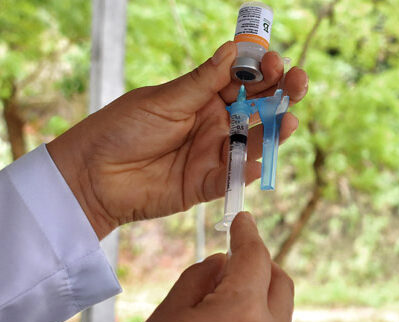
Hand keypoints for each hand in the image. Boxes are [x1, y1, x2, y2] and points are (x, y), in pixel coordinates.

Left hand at [47, 42, 308, 238]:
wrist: (92, 175)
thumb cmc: (121, 129)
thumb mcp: (163, 100)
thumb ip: (202, 82)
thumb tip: (232, 50)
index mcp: (203, 99)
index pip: (242, 82)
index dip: (261, 71)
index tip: (275, 61)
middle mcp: (215, 126)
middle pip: (257, 111)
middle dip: (280, 97)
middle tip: (298, 83)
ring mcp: (214, 155)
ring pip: (252, 144)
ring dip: (272, 132)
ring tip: (288, 120)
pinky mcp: (207, 185)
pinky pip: (233, 178)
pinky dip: (247, 171)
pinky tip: (260, 161)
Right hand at [113, 212, 293, 321]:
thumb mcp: (169, 312)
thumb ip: (200, 277)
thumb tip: (222, 263)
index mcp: (246, 311)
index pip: (257, 257)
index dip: (247, 233)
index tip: (242, 219)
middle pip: (281, 282)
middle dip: (263, 263)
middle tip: (235, 257)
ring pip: (279, 312)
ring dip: (261, 294)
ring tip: (224, 294)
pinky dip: (257, 321)